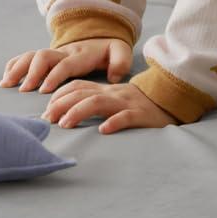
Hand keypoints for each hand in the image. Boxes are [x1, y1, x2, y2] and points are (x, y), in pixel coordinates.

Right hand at [0, 37, 134, 93]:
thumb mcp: (121, 52)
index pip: (64, 64)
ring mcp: (53, 53)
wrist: (102, 36)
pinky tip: (6, 78)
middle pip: (43, 56)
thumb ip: (121, 62)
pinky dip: (14, 65)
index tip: (43, 90)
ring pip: (31, 56)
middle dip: (32, 72)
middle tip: (23, 90)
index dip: (53, 75)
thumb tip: (113, 76)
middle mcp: (64, 52)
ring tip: (6, 84)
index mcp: (81, 55)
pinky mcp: (46, 56)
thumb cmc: (110, 50)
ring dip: (18, 68)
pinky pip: (26, 57)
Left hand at [42, 79, 177, 134]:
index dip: (59, 96)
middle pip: (82, 94)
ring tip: (66, 124)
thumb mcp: (114, 99)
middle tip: (48, 120)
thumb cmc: (137, 105)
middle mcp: (112, 94)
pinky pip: (126, 117)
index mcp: (105, 91)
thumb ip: (94, 102)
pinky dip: (114, 122)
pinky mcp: (141, 115)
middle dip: (61, 105)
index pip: (77, 87)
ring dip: (79, 112)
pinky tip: (104, 130)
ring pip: (99, 103)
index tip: (46, 111)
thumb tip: (64, 114)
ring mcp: (126, 104)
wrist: (170, 101)